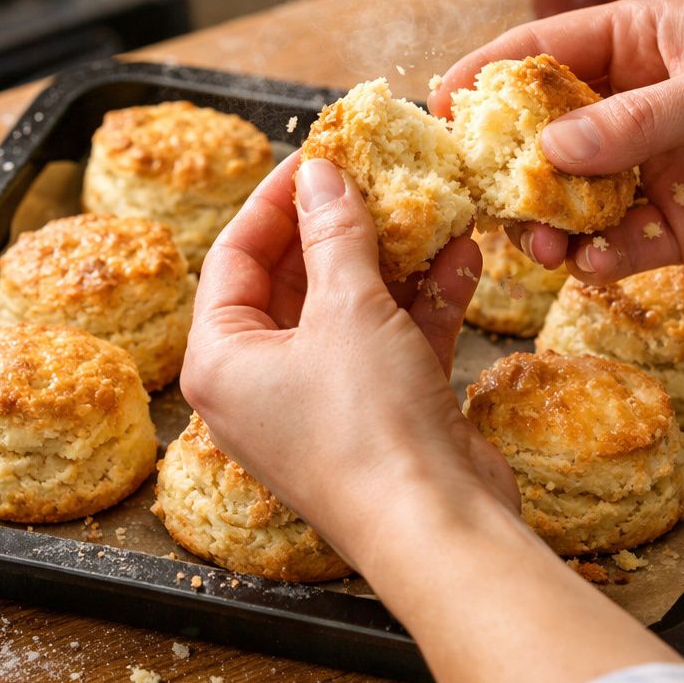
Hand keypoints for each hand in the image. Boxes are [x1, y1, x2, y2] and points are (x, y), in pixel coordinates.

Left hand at [182, 153, 676, 682]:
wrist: (435, 528)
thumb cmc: (367, 423)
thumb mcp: (347, 308)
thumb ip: (335, 233)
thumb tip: (321, 173)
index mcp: (220, 360)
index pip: (233, 258)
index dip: (274, 200)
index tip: (317, 154)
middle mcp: (260, 384)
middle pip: (291, 281)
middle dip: (339, 225)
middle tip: (375, 171)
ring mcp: (320, 403)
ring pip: (350, 310)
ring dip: (392, 258)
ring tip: (427, 201)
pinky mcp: (378, 417)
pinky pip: (392, 342)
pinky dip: (423, 302)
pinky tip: (463, 253)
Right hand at [430, 0, 683, 282]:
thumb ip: (636, 122)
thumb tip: (549, 151)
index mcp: (645, 39)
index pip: (545, 51)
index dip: (487, 76)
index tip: (438, 109)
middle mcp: (641, 101)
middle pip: (547, 131)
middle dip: (513, 167)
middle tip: (485, 201)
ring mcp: (657, 165)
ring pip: (576, 196)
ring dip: (552, 224)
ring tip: (544, 249)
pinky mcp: (681, 225)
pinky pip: (620, 243)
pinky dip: (601, 257)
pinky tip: (597, 265)